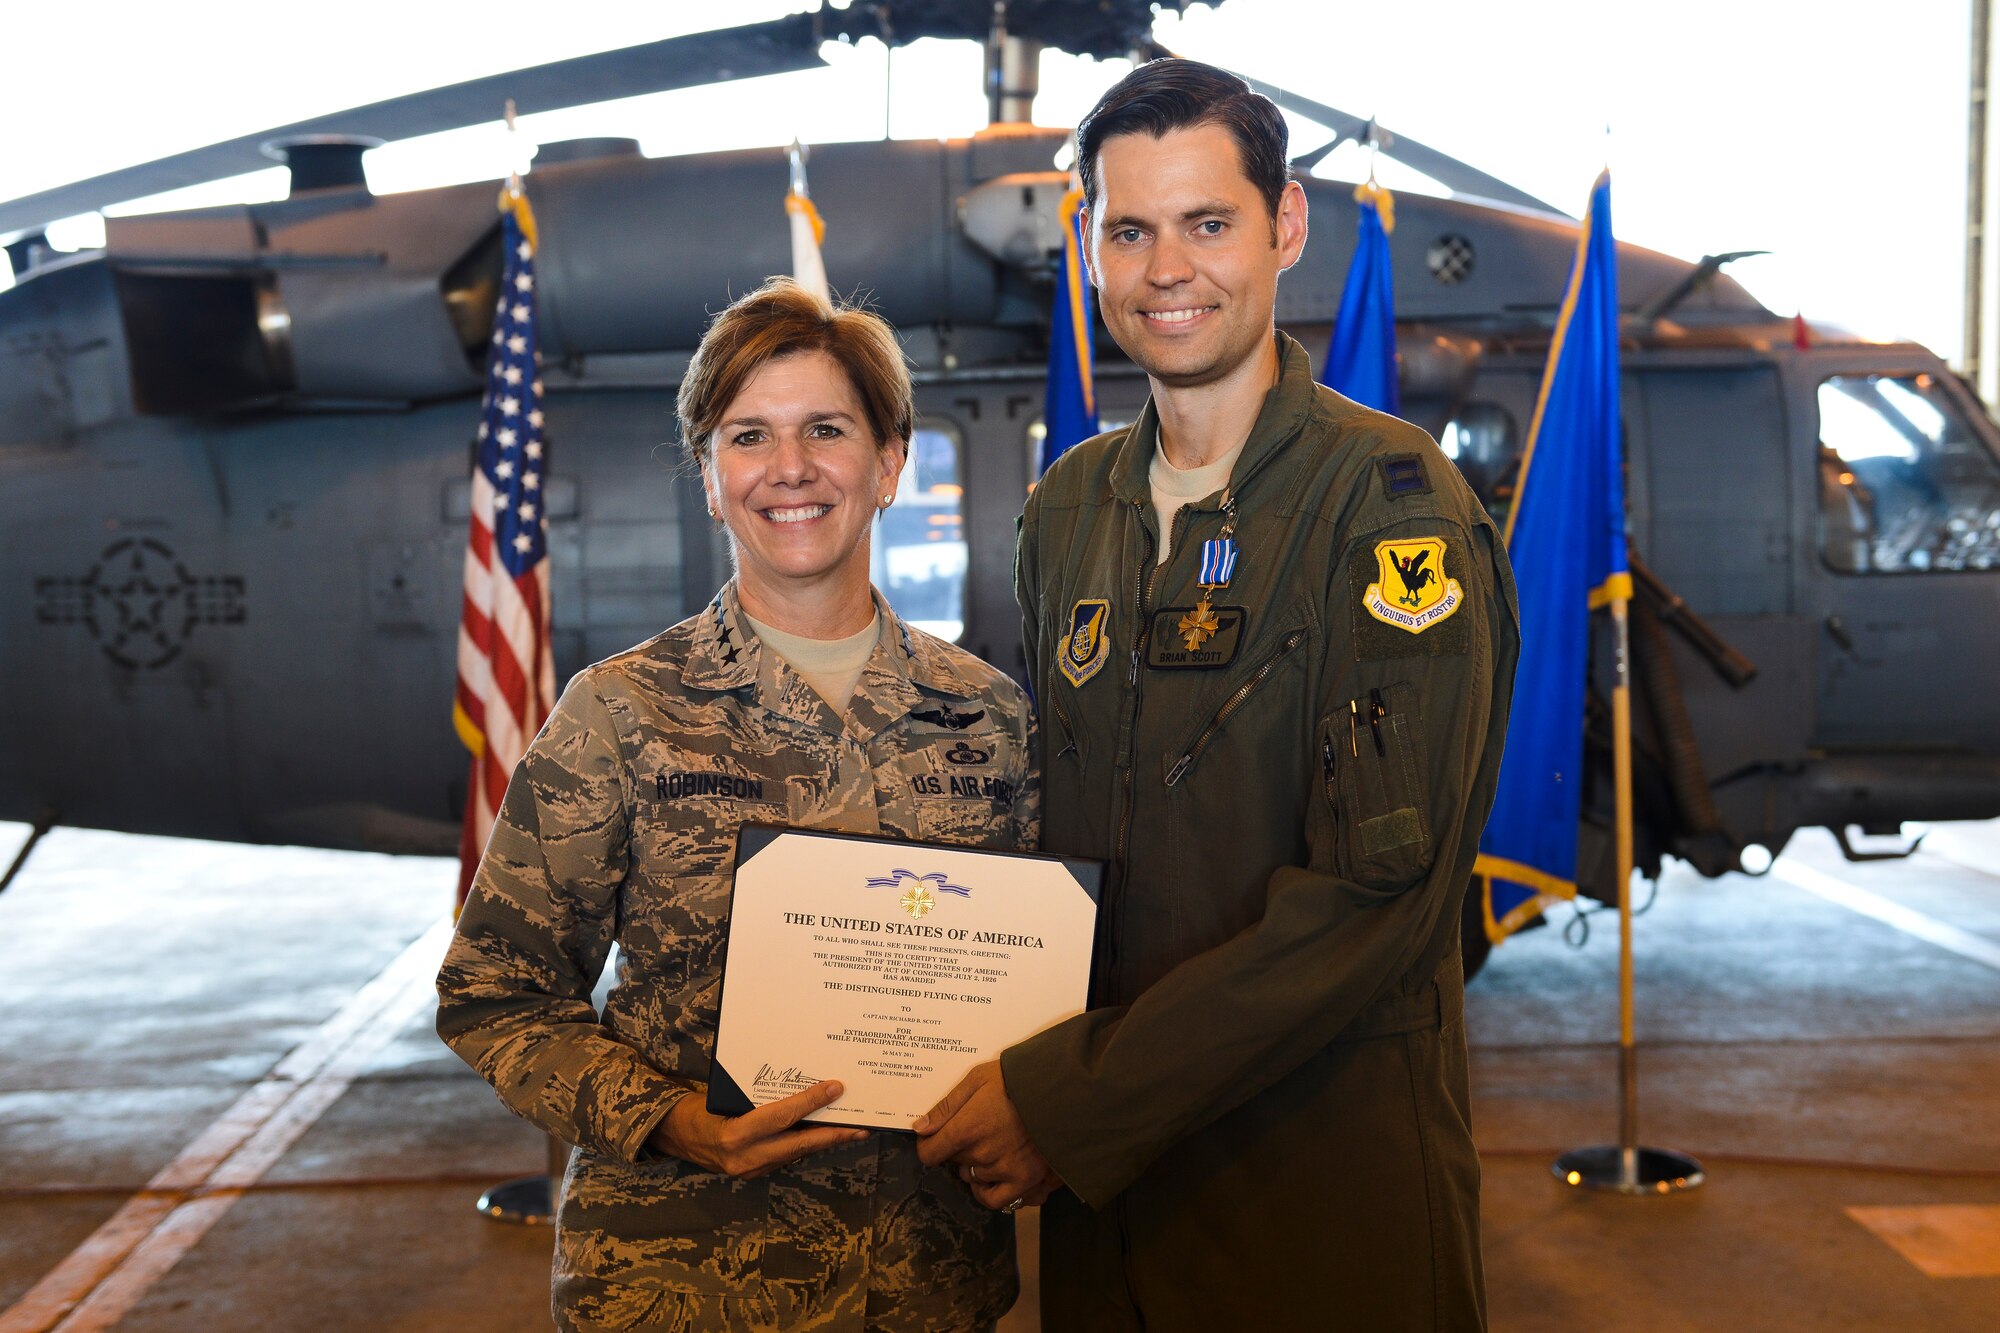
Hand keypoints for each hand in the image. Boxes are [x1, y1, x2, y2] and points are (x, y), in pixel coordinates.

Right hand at [649, 1080, 868, 1178]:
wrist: (673, 1136)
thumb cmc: (698, 1108)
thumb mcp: (725, 1094)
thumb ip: (758, 1094)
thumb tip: (797, 1078)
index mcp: (736, 1134)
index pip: (783, 1116)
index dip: (812, 1101)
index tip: (835, 1088)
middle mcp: (745, 1157)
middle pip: (800, 1144)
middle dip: (834, 1135)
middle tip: (863, 1125)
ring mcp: (750, 1170)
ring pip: (796, 1153)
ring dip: (824, 1140)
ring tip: (852, 1128)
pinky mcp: (754, 1173)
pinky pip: (786, 1156)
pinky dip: (805, 1144)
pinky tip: (823, 1134)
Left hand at [913, 1062, 1061, 1210]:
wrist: (1061, 1090)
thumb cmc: (1017, 1080)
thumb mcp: (977, 1079)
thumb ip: (947, 1106)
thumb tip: (920, 1127)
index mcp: (967, 1128)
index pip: (930, 1153)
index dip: (928, 1145)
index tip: (934, 1138)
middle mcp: (981, 1154)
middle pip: (953, 1161)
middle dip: (958, 1147)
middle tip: (977, 1129)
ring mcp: (1003, 1169)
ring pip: (972, 1176)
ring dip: (976, 1164)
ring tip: (992, 1143)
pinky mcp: (1025, 1179)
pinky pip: (995, 1199)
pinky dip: (988, 1191)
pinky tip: (992, 1176)